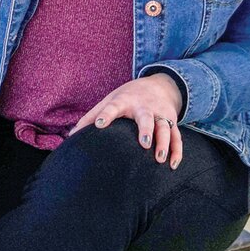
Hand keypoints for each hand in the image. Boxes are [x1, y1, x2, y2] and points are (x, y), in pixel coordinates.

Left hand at [69, 74, 184, 167]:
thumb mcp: (108, 101)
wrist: (159, 85)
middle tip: (144, 144)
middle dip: (146, 130)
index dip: (106, 115)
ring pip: (165, 128)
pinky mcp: (172, 122)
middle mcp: (144, 107)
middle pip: (147, 118)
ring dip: (165, 143)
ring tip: (160, 158)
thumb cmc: (126, 97)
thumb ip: (91, 117)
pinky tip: (173, 165)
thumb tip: (72, 135)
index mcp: (124, 101)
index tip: (99, 125)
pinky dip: (177, 151)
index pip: (113, 107)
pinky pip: (177, 137)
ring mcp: (160, 115)